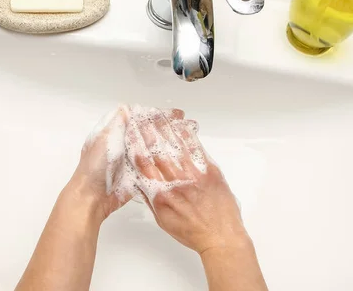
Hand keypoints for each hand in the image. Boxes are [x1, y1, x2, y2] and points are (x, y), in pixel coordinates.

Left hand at [71, 105, 184, 221]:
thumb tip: (127, 107)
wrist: (92, 198)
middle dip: (164, 128)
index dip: (154, 115)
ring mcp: (132, 161)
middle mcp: (124, 145)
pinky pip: (153, 166)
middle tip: (184, 125)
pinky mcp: (138, 176)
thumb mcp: (104, 139)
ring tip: (186, 139)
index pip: (137, 119)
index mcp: (114, 133)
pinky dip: (164, 162)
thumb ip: (118, 123)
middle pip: (147, 133)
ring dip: (167, 144)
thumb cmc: (94, 166)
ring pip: (152, 149)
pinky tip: (179, 158)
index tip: (174, 113)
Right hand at [133, 115, 249, 253]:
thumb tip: (140, 181)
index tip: (131, 132)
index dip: (136, 145)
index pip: (144, 165)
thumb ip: (150, 198)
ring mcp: (194, 175)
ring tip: (157, 115)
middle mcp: (176, 183)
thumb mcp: (163, 220)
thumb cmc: (193, 232)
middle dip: (148, 132)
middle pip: (157, 152)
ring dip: (165, 129)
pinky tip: (181, 125)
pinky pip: (197, 150)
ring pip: (176, 147)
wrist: (221, 238)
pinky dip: (188, 136)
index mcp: (161, 195)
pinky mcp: (210, 171)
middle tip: (141, 116)